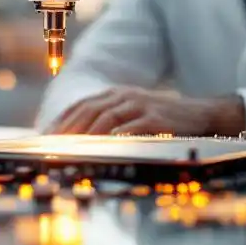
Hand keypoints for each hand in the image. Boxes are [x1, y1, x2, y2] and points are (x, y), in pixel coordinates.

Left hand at [47, 87, 245, 135]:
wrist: (201, 115)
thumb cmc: (163, 120)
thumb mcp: (133, 114)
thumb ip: (109, 121)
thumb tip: (78, 140)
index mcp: (116, 94)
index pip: (81, 105)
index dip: (61, 121)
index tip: (45, 139)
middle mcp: (125, 96)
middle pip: (88, 111)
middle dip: (67, 130)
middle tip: (52, 148)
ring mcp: (140, 106)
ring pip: (105, 119)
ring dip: (85, 135)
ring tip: (70, 151)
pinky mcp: (155, 119)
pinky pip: (129, 129)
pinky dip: (113, 138)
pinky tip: (101, 149)